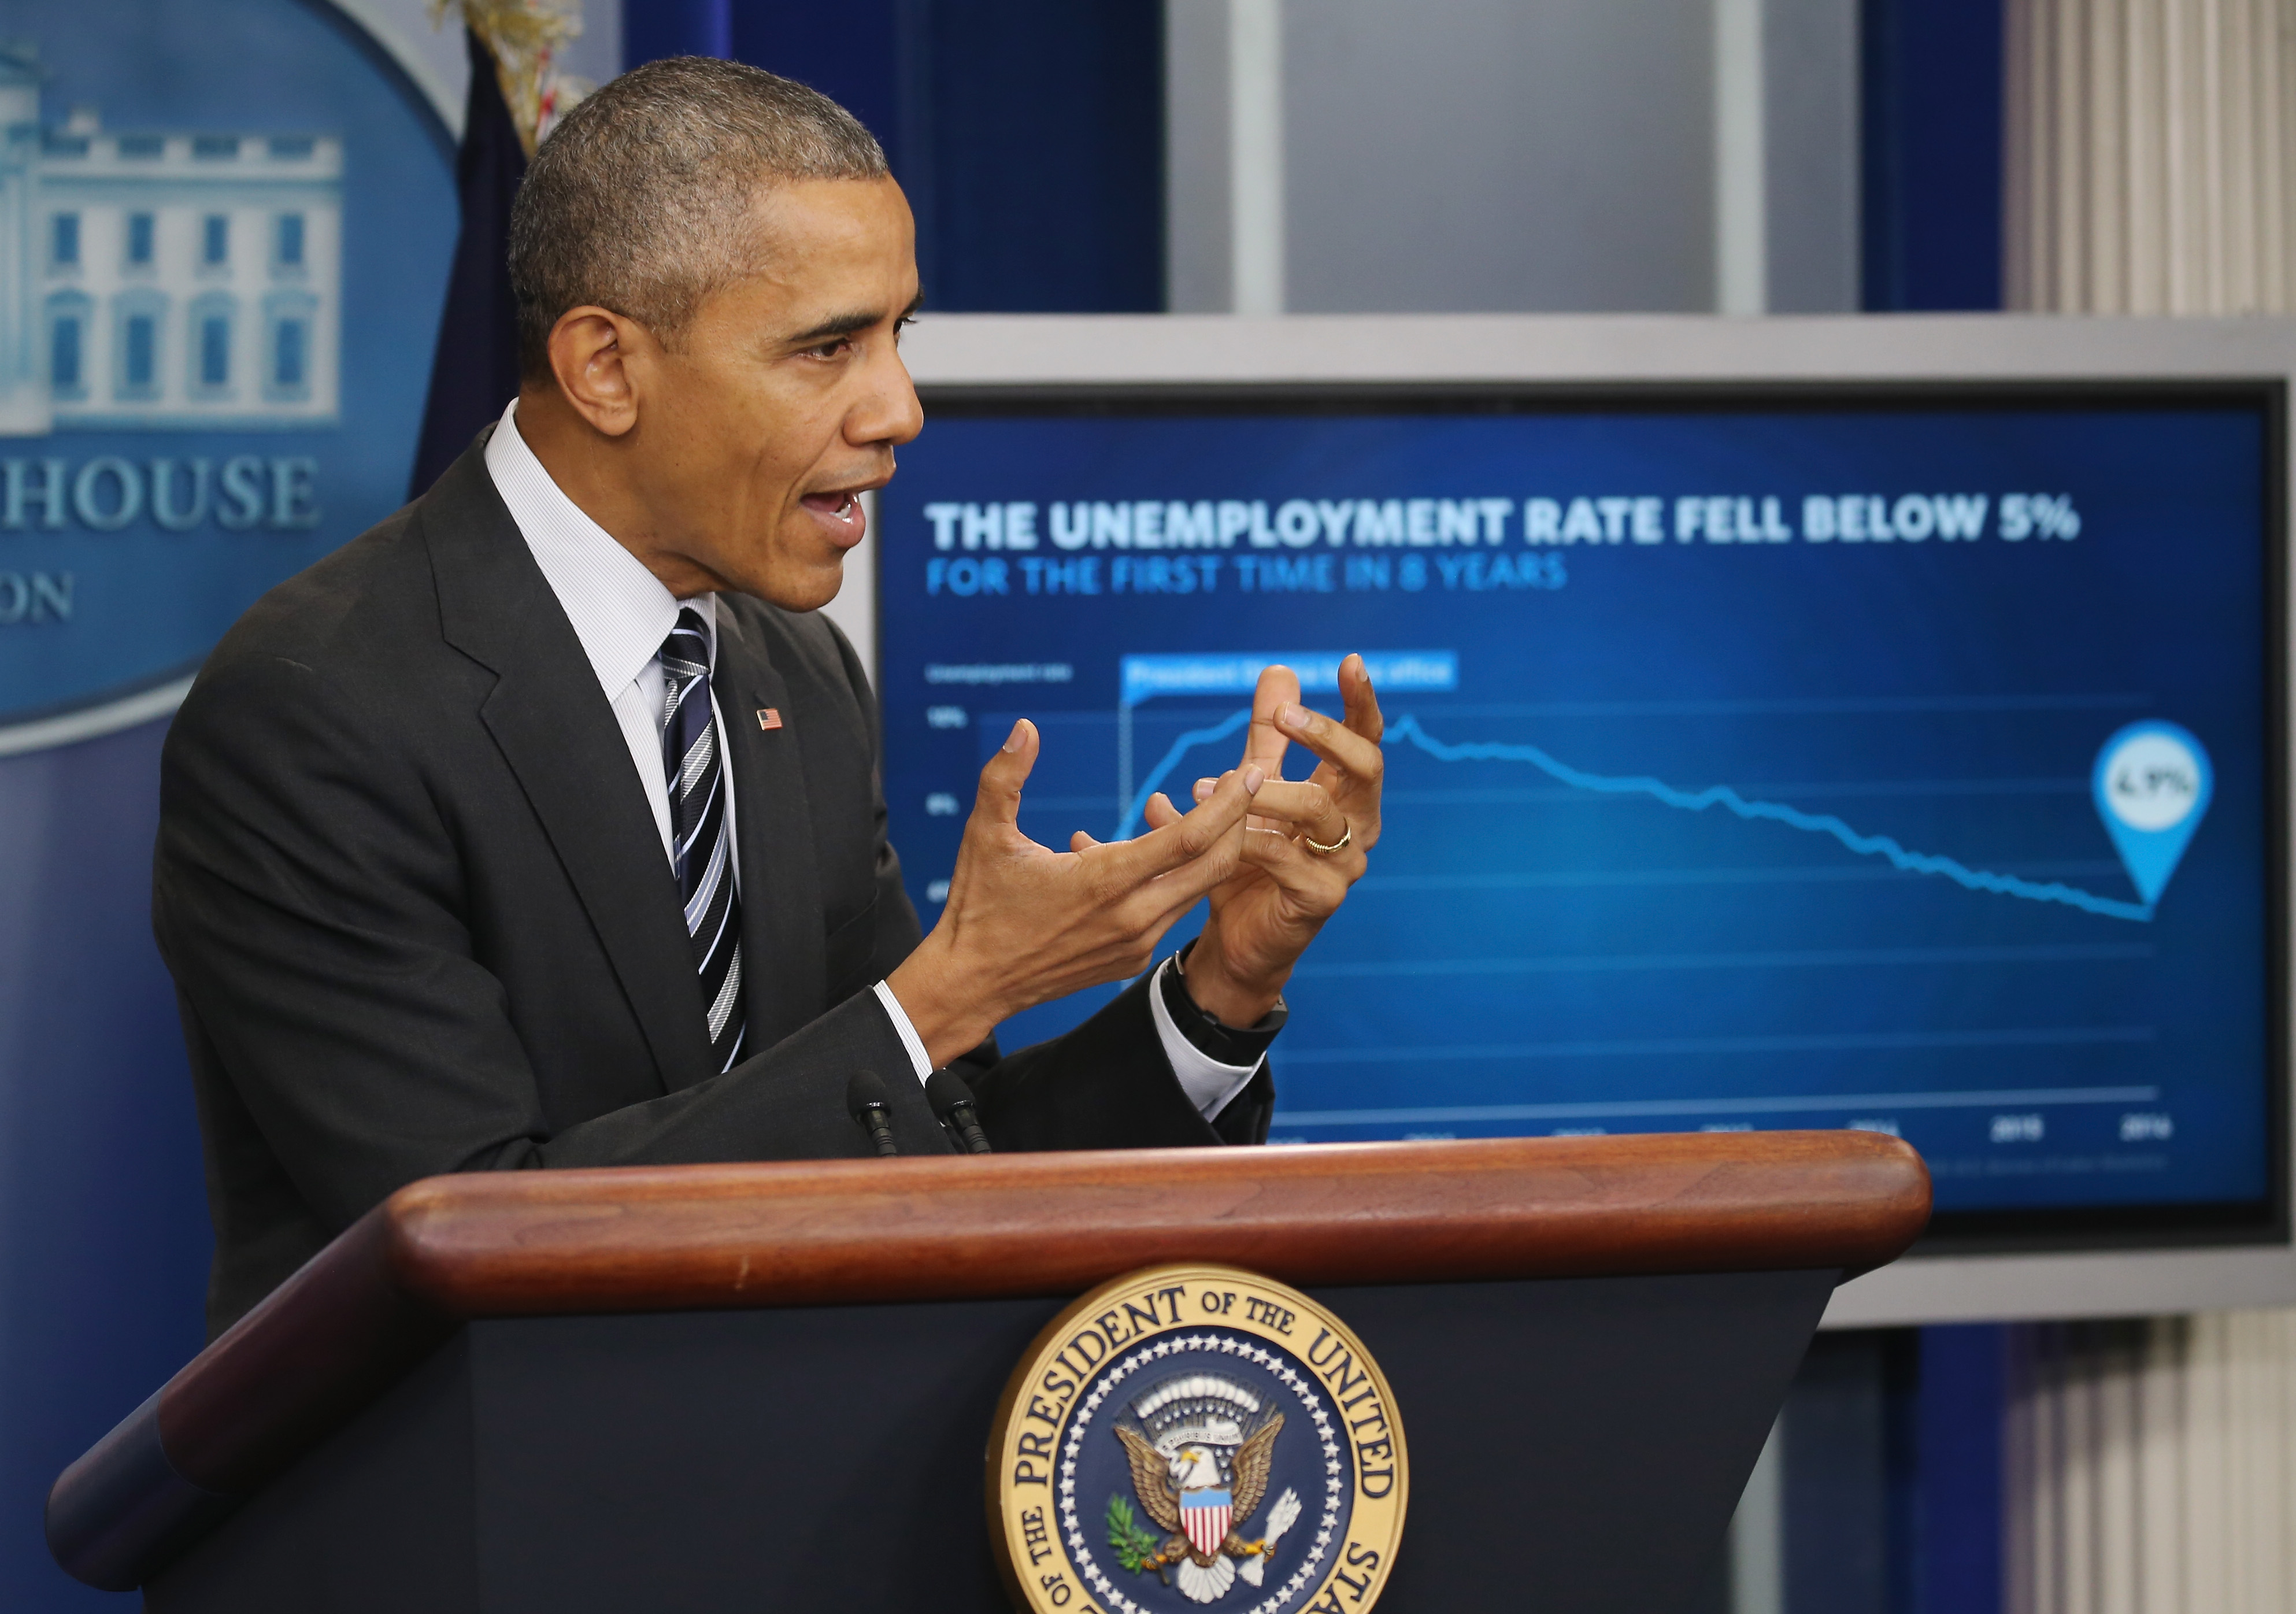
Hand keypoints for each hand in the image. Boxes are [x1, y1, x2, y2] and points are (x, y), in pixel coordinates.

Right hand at [887, 718, 1265, 1065]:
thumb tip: (1025, 726)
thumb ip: (1005, 776)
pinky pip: (1170, 910)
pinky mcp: (1131, 959)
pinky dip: (1174, 878)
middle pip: (1214, 866)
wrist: (972, 985)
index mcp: (1105, 881)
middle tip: (1245, 783)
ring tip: (1202, 810)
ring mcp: (1136, 942)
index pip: (1189, 838)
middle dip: (1238, 822)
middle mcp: (1132, 916)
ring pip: (1196, 889)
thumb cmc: (978, 906)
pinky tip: (1146, 852)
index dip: (1227, 804)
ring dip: (1207, 850)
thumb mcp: (984, 835)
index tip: (1249, 772)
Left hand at [1158, 656, 1384, 1026]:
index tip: (1350, 662)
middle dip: (1326, 735)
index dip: (1362, 703)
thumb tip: (1278, 669)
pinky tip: (1216, 831)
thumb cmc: (1250, 859)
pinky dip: (1246, 837)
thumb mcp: (1254, 788)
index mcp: (1346, 796)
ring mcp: (1345, 865)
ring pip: (1318, 810)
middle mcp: (1356, 826)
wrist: (1234, 940)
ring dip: (1264, 790)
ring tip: (1209, 784)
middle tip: (1281, 715)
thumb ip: (1267, 736)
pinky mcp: (1321, 899)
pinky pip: (1285, 857)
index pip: (1367, 741)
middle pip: (1365, 768)